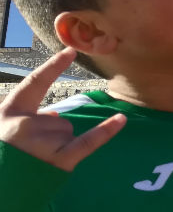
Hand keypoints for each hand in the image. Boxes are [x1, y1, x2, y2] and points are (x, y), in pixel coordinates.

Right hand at [0, 48, 125, 170]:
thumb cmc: (0, 156)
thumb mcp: (3, 129)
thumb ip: (27, 117)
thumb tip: (55, 114)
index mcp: (10, 112)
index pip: (35, 83)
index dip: (53, 66)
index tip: (71, 50)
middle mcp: (27, 124)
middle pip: (58, 118)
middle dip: (50, 133)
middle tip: (29, 152)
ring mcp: (43, 142)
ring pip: (68, 131)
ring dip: (58, 144)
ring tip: (36, 161)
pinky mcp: (59, 160)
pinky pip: (88, 142)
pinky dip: (105, 131)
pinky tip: (121, 119)